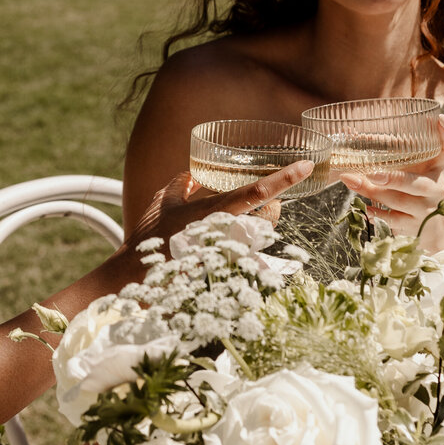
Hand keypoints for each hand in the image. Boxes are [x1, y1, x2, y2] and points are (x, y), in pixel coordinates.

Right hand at [125, 160, 313, 256]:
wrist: (137, 277)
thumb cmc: (149, 237)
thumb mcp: (162, 202)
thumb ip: (182, 184)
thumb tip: (194, 174)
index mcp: (211, 211)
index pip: (255, 193)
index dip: (283, 179)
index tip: (306, 167)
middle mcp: (225, 232)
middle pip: (268, 216)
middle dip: (272, 207)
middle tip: (265, 202)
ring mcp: (229, 254)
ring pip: (262, 235)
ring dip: (258, 226)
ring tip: (237, 225)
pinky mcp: (227, 269)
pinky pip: (248, 252)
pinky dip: (245, 242)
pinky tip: (227, 242)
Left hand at [340, 113, 443, 248]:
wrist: (431, 226)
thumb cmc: (415, 185)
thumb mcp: (413, 164)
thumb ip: (391, 148)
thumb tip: (350, 132)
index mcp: (437, 166)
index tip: (440, 119)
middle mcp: (436, 187)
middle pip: (420, 184)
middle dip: (396, 179)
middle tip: (372, 173)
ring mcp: (426, 209)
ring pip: (400, 202)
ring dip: (373, 192)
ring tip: (351, 181)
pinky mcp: (415, 226)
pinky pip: (395, 221)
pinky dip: (378, 214)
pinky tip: (365, 208)